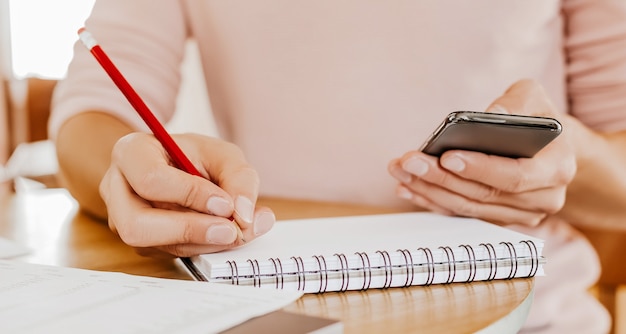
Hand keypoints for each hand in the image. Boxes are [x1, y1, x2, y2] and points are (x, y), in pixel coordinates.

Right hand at [99, 132, 274, 256]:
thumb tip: (246, 218)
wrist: (182, 167)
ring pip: (153, 245)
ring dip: (200, 242)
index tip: (226, 204)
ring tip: (235, 231)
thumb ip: (241, 180)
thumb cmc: (198, 156)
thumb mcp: (225, 155)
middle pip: (137, 224)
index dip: (190, 195)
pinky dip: (200, 247)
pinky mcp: (140, 241)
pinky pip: (167, 253)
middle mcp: (117, 188)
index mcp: (131, 153)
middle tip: (231, 231)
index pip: (150, 179)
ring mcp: (122, 219)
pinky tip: (221, 235)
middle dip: (189, 230)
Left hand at [388, 79, 576, 225]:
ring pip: (467, 208)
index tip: (446, 157)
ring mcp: (521, 216)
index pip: (514, 176)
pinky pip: (461, 214)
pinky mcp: (498, 220)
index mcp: (557, 169)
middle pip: (483, 194)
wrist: (548, 147)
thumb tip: (491, 116)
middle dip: (440, 178)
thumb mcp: (533, 97)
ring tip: (401, 171)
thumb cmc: (536, 118)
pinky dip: (432, 200)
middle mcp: (544, 200)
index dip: (479, 169)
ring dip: (429, 190)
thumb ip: (515, 103)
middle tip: (409, 161)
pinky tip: (408, 186)